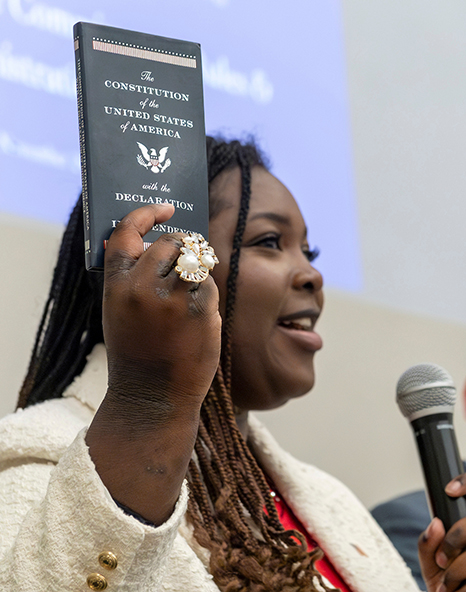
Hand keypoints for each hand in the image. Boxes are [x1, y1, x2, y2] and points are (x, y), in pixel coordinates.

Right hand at [102, 204, 220, 407]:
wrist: (151, 399)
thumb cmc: (138, 355)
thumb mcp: (121, 312)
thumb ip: (135, 280)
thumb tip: (163, 248)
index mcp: (116, 286)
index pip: (126, 233)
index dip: (146, 214)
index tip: (165, 208)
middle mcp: (141, 287)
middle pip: (171, 242)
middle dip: (184, 246)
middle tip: (188, 258)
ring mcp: (171, 299)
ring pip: (194, 260)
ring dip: (197, 270)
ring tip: (190, 292)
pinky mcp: (199, 311)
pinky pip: (209, 285)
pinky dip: (207, 295)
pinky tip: (198, 316)